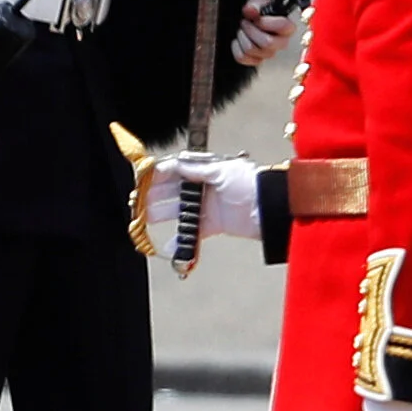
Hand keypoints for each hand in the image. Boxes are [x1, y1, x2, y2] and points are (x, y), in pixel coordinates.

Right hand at [145, 152, 261, 240]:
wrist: (273, 208)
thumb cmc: (252, 183)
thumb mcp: (223, 171)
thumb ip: (196, 170)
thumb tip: (173, 164)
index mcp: (206, 170)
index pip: (176, 170)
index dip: (159, 175)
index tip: (142, 181)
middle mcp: (205, 187)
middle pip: (174, 191)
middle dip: (155, 195)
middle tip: (138, 202)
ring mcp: (209, 206)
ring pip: (179, 211)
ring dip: (162, 215)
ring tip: (145, 219)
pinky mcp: (215, 224)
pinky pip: (193, 232)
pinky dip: (181, 240)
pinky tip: (168, 246)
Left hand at [231, 0, 296, 65]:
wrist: (250, 20)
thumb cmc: (259, 12)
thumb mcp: (258, 2)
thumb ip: (255, 5)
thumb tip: (250, 10)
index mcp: (287, 28)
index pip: (282, 27)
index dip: (266, 22)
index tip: (258, 18)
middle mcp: (281, 43)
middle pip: (267, 43)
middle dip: (251, 30)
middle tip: (246, 22)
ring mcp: (268, 54)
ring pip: (251, 50)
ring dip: (242, 37)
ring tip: (243, 30)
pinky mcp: (255, 60)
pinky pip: (242, 57)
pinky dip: (236, 47)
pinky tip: (240, 39)